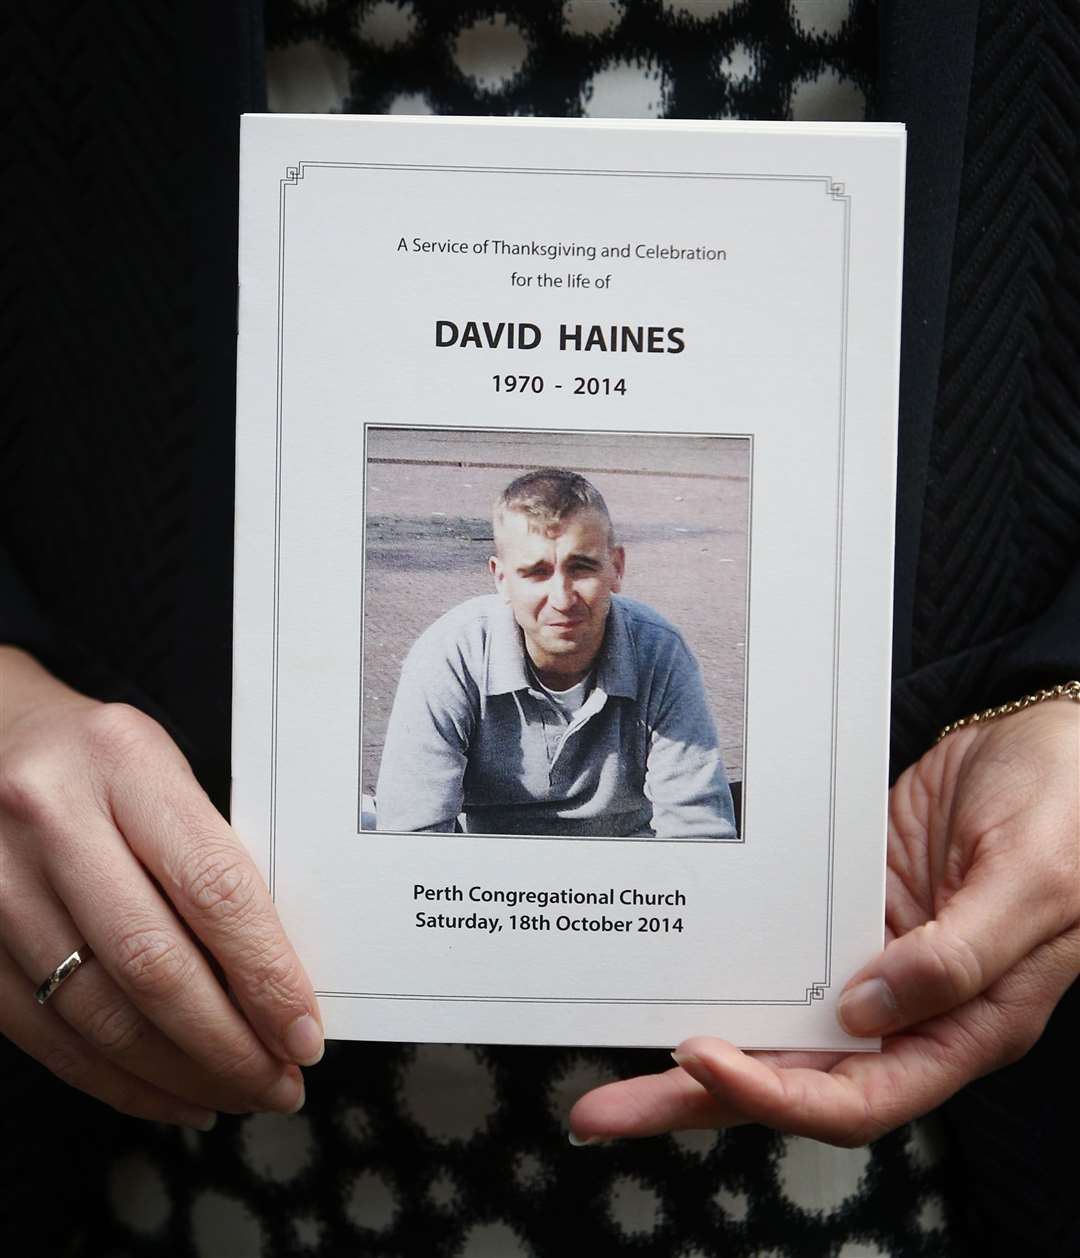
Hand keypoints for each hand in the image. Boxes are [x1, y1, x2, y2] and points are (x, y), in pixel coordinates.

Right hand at [0, 647, 323, 1128]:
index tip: (304, 1031)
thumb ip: (210, 856)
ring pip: (98, 1013)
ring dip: (178, 1074)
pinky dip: (115, 1079)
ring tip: (235, 1094)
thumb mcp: (164, 772)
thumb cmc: (97, 759)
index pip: (214, 887)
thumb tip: (274, 974)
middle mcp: (51, 820)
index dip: (265, 974)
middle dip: (228, 1043)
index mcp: (124, 764)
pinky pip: (46, 1033)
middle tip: (279, 1083)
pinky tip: (167, 1092)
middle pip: (153, 964)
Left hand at [570, 700, 1079, 1145]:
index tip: (703, 1059)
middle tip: (605, 1109)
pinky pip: (781, 952)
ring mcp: (873, 960)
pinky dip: (733, 966)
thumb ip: (957, 956)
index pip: (861, 1096)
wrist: (1042, 732)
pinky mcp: (846, 910)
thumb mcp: (1033, 882)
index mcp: (966, 1025)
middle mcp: (910, 1010)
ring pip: (778, 1021)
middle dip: (700, 1096)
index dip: (778, 1093)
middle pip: (796, 1076)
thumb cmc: (1065, 807)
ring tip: (615, 1046)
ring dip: (703, 1036)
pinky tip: (679, 969)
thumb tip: (865, 1011)